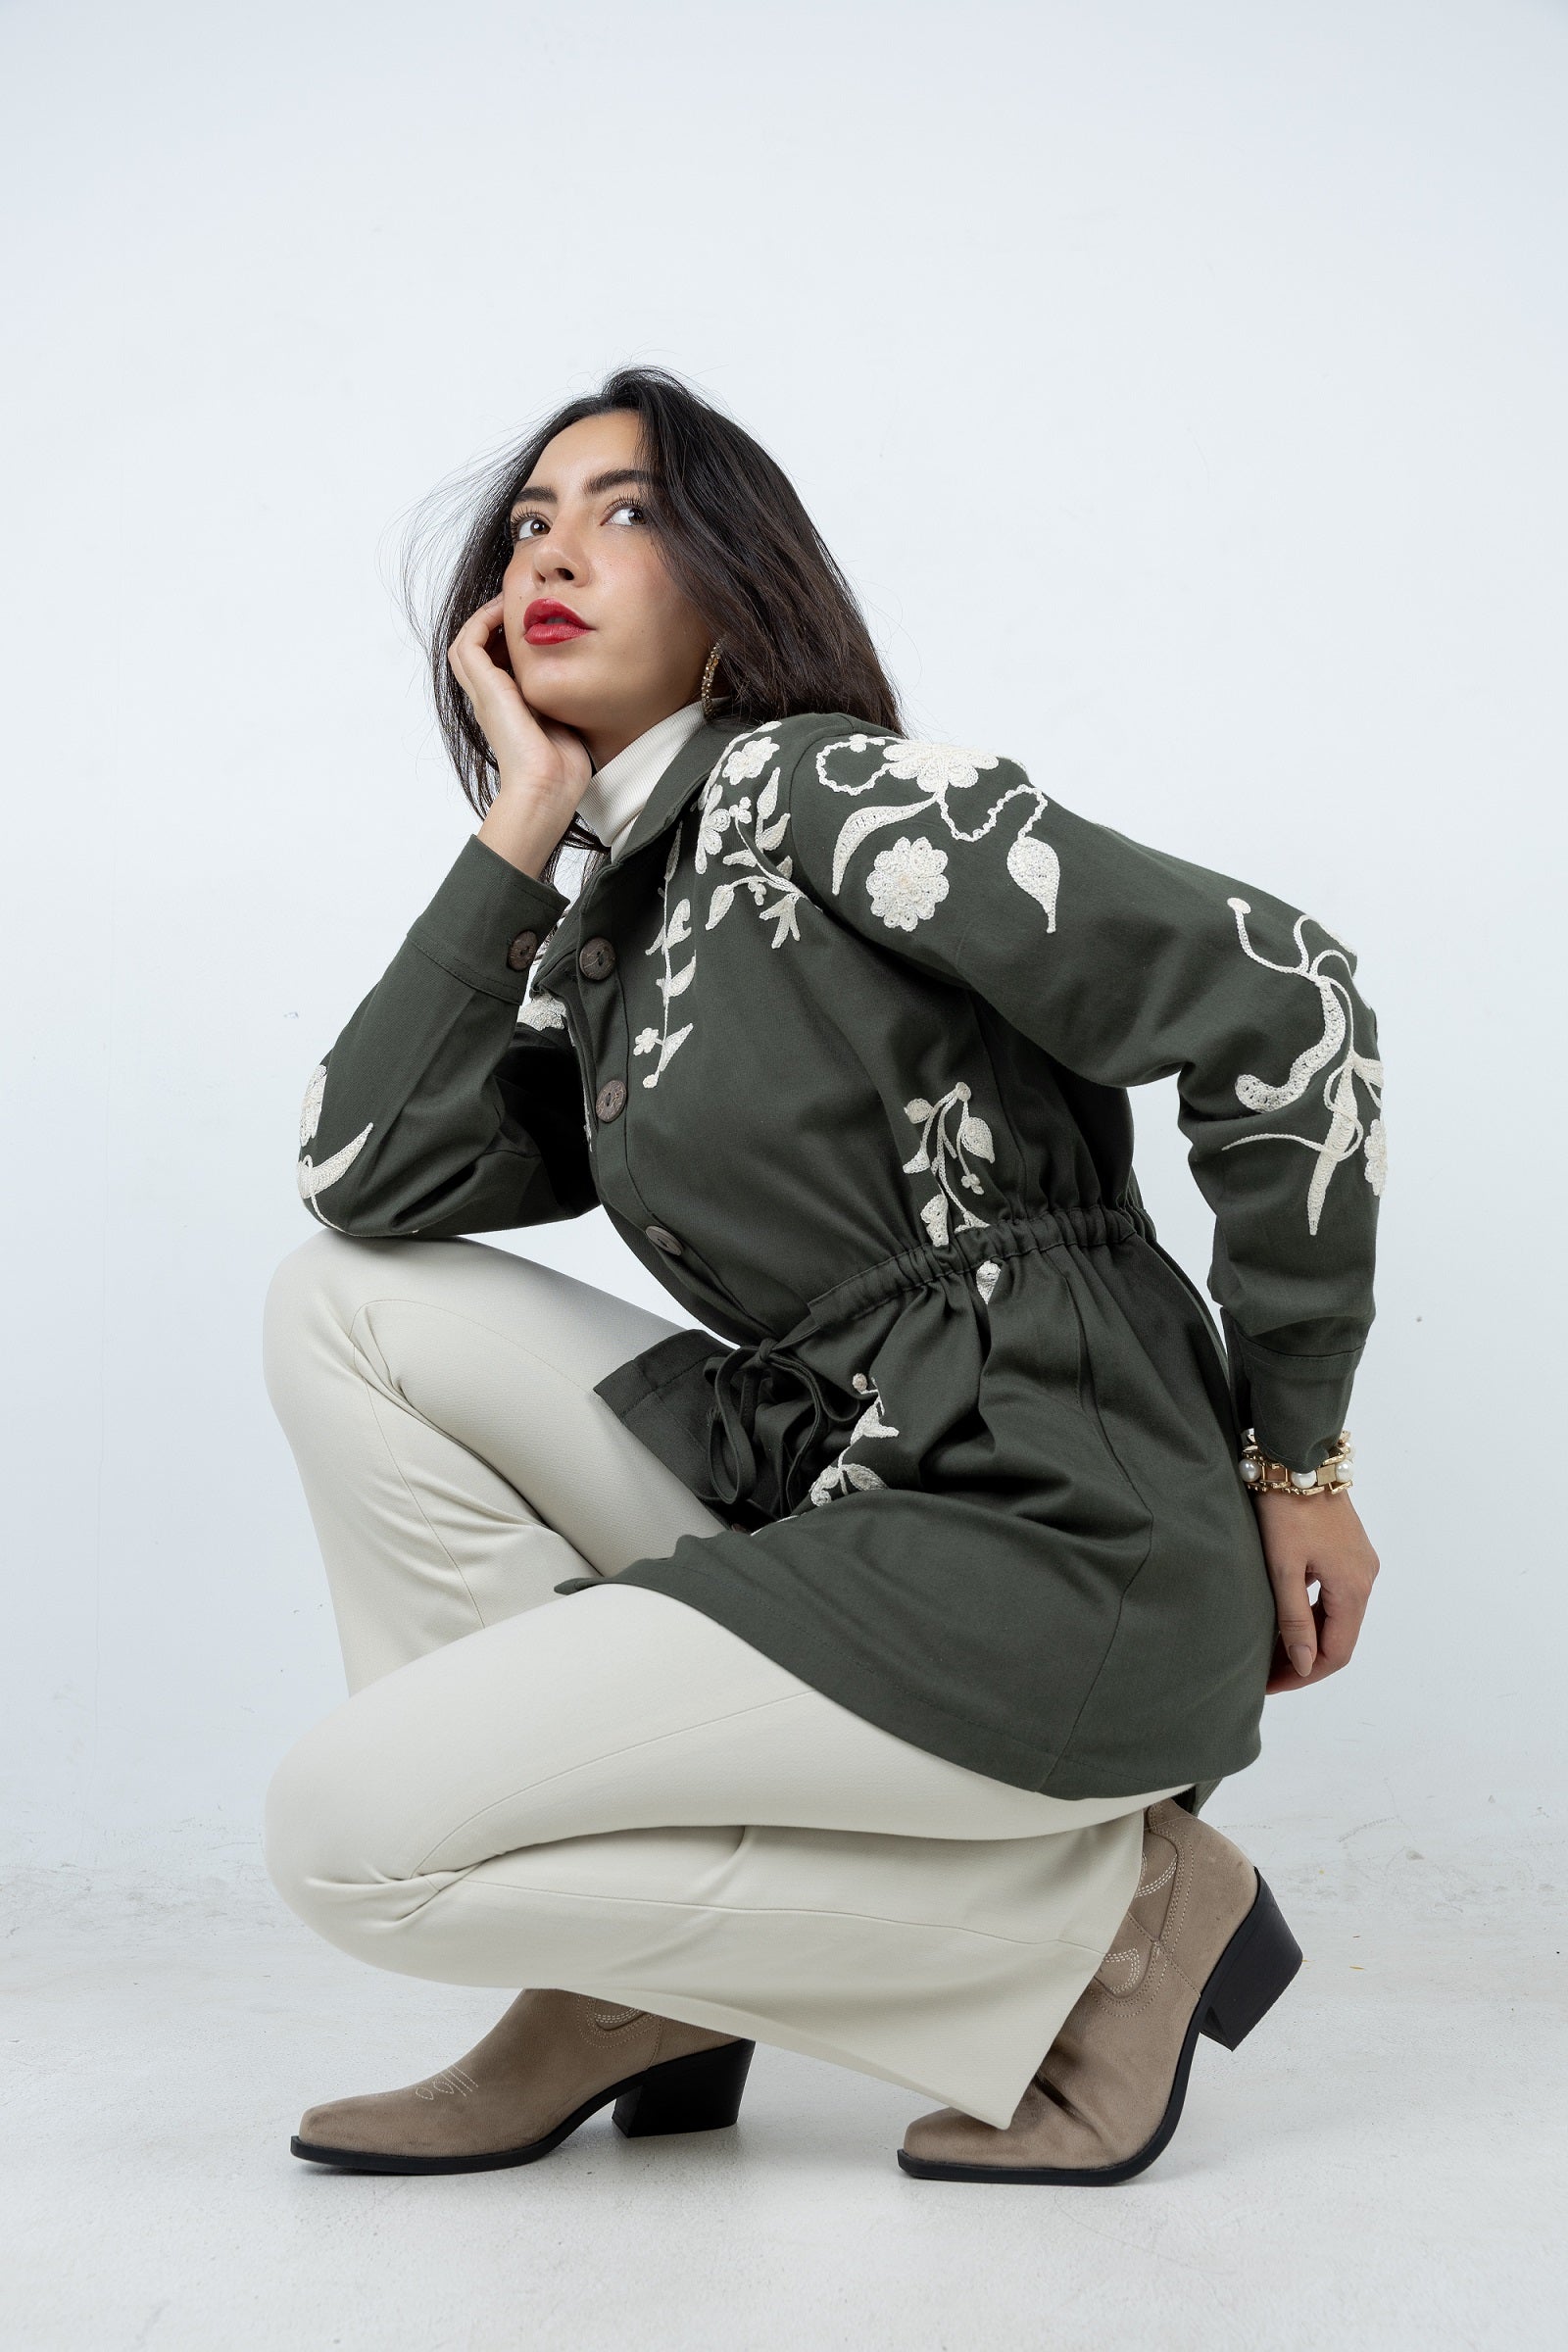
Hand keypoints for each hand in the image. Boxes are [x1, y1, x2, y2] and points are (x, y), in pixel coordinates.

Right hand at [447, 595, 591, 809]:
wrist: (547, 785)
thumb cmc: (561, 765)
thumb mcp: (566, 718)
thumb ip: (565, 695)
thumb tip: (588, 677)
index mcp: (508, 706)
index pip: (498, 662)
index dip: (509, 638)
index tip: (533, 621)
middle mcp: (492, 698)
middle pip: (478, 649)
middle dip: (495, 621)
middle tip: (518, 604)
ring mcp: (484, 693)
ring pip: (466, 642)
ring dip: (485, 617)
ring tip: (509, 602)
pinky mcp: (484, 688)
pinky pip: (469, 643)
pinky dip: (482, 622)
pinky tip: (506, 612)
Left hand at [1255, 1489, 1378, 1694]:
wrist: (1297, 1458)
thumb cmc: (1286, 1511)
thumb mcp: (1283, 1568)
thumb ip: (1294, 1618)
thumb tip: (1303, 1665)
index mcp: (1354, 1587)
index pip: (1337, 1652)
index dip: (1304, 1674)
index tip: (1270, 1685)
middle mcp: (1365, 1579)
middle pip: (1339, 1637)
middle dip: (1303, 1660)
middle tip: (1264, 1673)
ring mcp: (1358, 1564)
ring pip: (1336, 1617)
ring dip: (1306, 1637)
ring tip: (1269, 1652)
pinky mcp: (1347, 1551)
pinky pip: (1333, 1596)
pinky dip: (1310, 1613)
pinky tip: (1283, 1618)